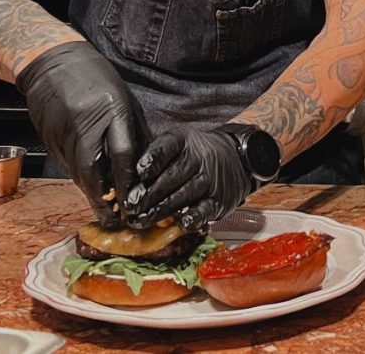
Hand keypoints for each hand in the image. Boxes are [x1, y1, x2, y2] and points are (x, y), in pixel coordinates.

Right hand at [15, 41, 149, 226]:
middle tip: (115, 218)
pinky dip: (79, 178)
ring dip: (92, 193)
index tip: (134, 202)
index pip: (122, 152)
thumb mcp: (123, 99)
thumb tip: (145, 166)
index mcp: (112, 108)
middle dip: (105, 198)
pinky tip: (88, 187)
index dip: (128, 181)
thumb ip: (133, 131)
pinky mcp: (49, 136)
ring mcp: (64, 130)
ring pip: (78, 172)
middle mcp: (86, 121)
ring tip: (105, 210)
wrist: (52, 63)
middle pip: (95, 169)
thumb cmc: (96, 78)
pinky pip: (67, 164)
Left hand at [124, 127, 252, 230]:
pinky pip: (205, 209)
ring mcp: (210, 179)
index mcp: (184, 140)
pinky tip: (180, 223)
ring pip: (184, 195)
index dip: (154, 159)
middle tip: (131, 206)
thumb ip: (155, 157)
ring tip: (141, 220)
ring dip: (161, 210)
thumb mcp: (178, 142)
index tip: (140, 172)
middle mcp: (199, 158)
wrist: (237, 157)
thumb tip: (126, 179)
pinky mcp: (220, 200)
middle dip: (149, 193)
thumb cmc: (196, 152)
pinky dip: (192, 217)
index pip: (167, 147)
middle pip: (172, 176)